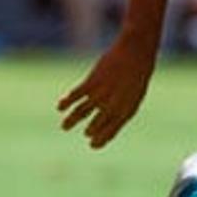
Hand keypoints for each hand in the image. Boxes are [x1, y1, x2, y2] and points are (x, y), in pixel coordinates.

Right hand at [56, 31, 156, 147]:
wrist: (135, 52)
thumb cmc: (137, 74)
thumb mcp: (134, 94)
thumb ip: (120, 107)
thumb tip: (105, 118)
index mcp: (125, 110)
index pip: (111, 130)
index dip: (101, 139)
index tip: (93, 144)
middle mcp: (112, 105)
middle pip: (96, 123)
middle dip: (91, 130)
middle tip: (86, 133)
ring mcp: (101, 94)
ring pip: (81, 112)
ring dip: (71, 121)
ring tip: (64, 127)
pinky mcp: (92, 82)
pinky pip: (75, 95)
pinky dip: (66, 101)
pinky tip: (59, 107)